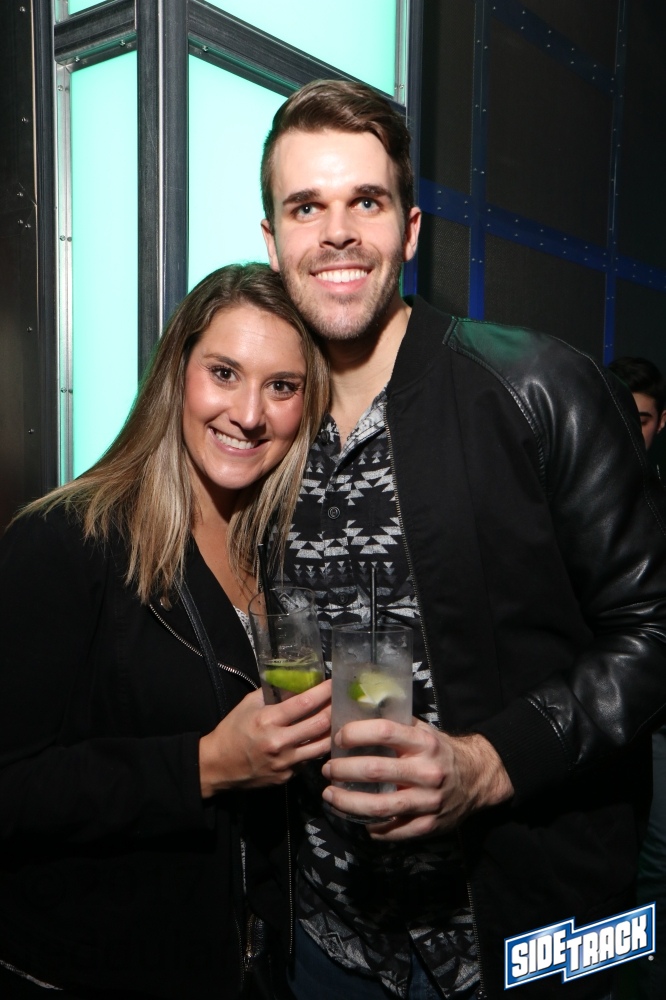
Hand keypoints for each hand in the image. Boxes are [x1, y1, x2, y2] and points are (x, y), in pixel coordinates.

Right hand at [199, 679, 330, 796]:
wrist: (217, 766)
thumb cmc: (232, 731)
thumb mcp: (248, 705)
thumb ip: (272, 693)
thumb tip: (296, 683)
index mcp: (267, 720)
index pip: (304, 703)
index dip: (323, 692)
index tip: (334, 683)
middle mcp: (279, 742)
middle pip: (319, 724)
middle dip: (334, 709)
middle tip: (342, 700)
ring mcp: (285, 763)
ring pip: (321, 745)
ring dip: (333, 731)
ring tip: (340, 719)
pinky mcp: (288, 776)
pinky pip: (309, 760)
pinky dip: (316, 748)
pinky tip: (321, 739)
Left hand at [321, 718, 512, 839]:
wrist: (478, 778)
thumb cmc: (440, 751)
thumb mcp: (424, 731)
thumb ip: (396, 725)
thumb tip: (358, 711)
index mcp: (425, 743)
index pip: (385, 732)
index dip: (356, 733)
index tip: (339, 738)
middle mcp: (427, 771)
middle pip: (375, 771)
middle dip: (343, 770)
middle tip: (327, 770)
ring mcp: (429, 801)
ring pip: (380, 806)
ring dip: (348, 802)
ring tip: (330, 796)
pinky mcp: (428, 825)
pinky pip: (393, 829)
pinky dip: (370, 826)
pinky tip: (357, 818)